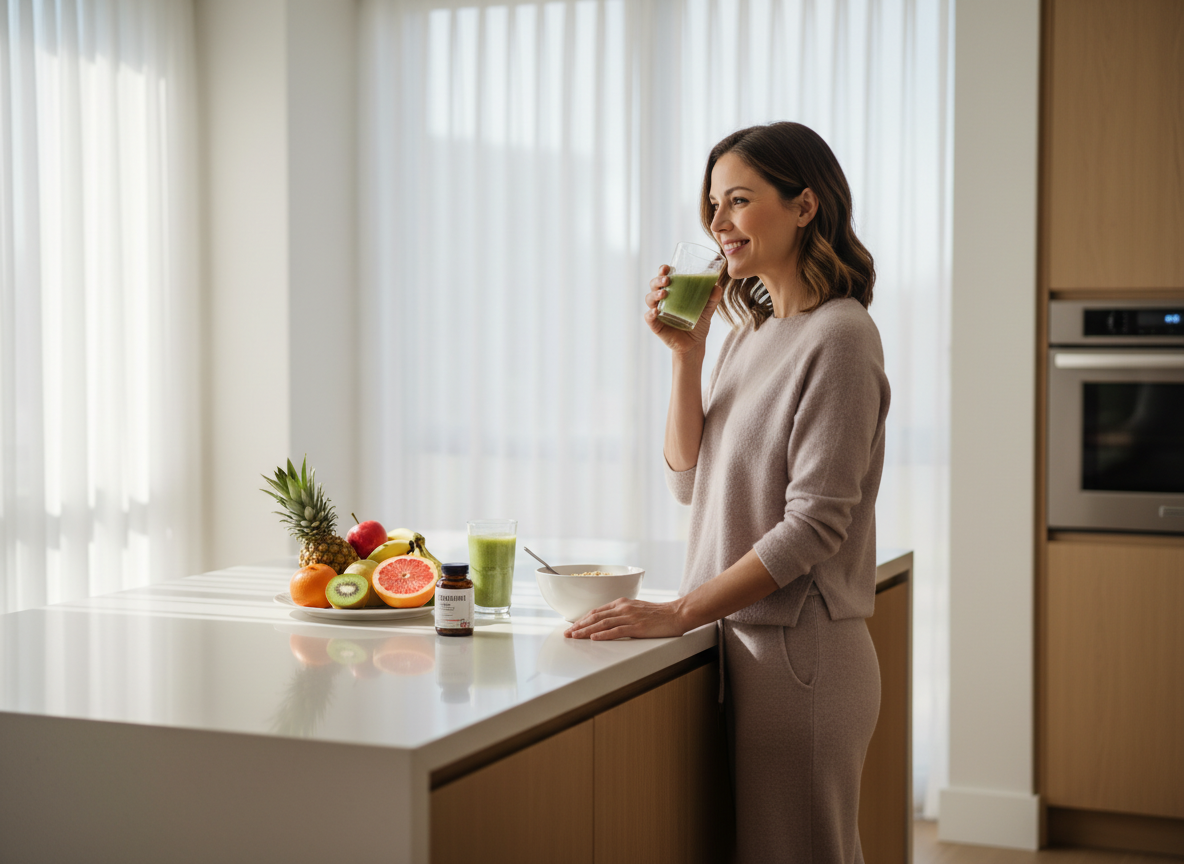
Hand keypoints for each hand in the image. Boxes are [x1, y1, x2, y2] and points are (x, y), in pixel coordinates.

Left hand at [564, 597, 688, 639]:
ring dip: (587, 631)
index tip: (572, 627)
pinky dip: (604, 634)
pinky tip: (594, 638)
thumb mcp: (636, 609)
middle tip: (568, 634)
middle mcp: (623, 608)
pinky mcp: (637, 627)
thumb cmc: (658, 614)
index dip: (583, 619)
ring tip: (575, 636)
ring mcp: (630, 617)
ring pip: (603, 624)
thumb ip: (622, 614)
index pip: (597, 611)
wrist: (676, 614)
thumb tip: (607, 622)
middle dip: (580, 625)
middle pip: (596, 617)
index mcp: (622, 603)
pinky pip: (617, 631)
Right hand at [644, 265, 724, 356]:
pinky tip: (655, 312)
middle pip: (654, 285)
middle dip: (658, 280)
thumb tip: (717, 287)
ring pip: (649, 299)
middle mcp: (663, 300)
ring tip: (664, 293)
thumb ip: (712, 299)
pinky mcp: (656, 325)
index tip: (667, 268)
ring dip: (654, 294)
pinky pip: (648, 318)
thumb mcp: (708, 310)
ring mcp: (658, 312)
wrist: (695, 344)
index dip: (663, 270)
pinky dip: (650, 314)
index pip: (664, 277)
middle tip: (667, 280)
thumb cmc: (699, 323)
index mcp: (673, 292)